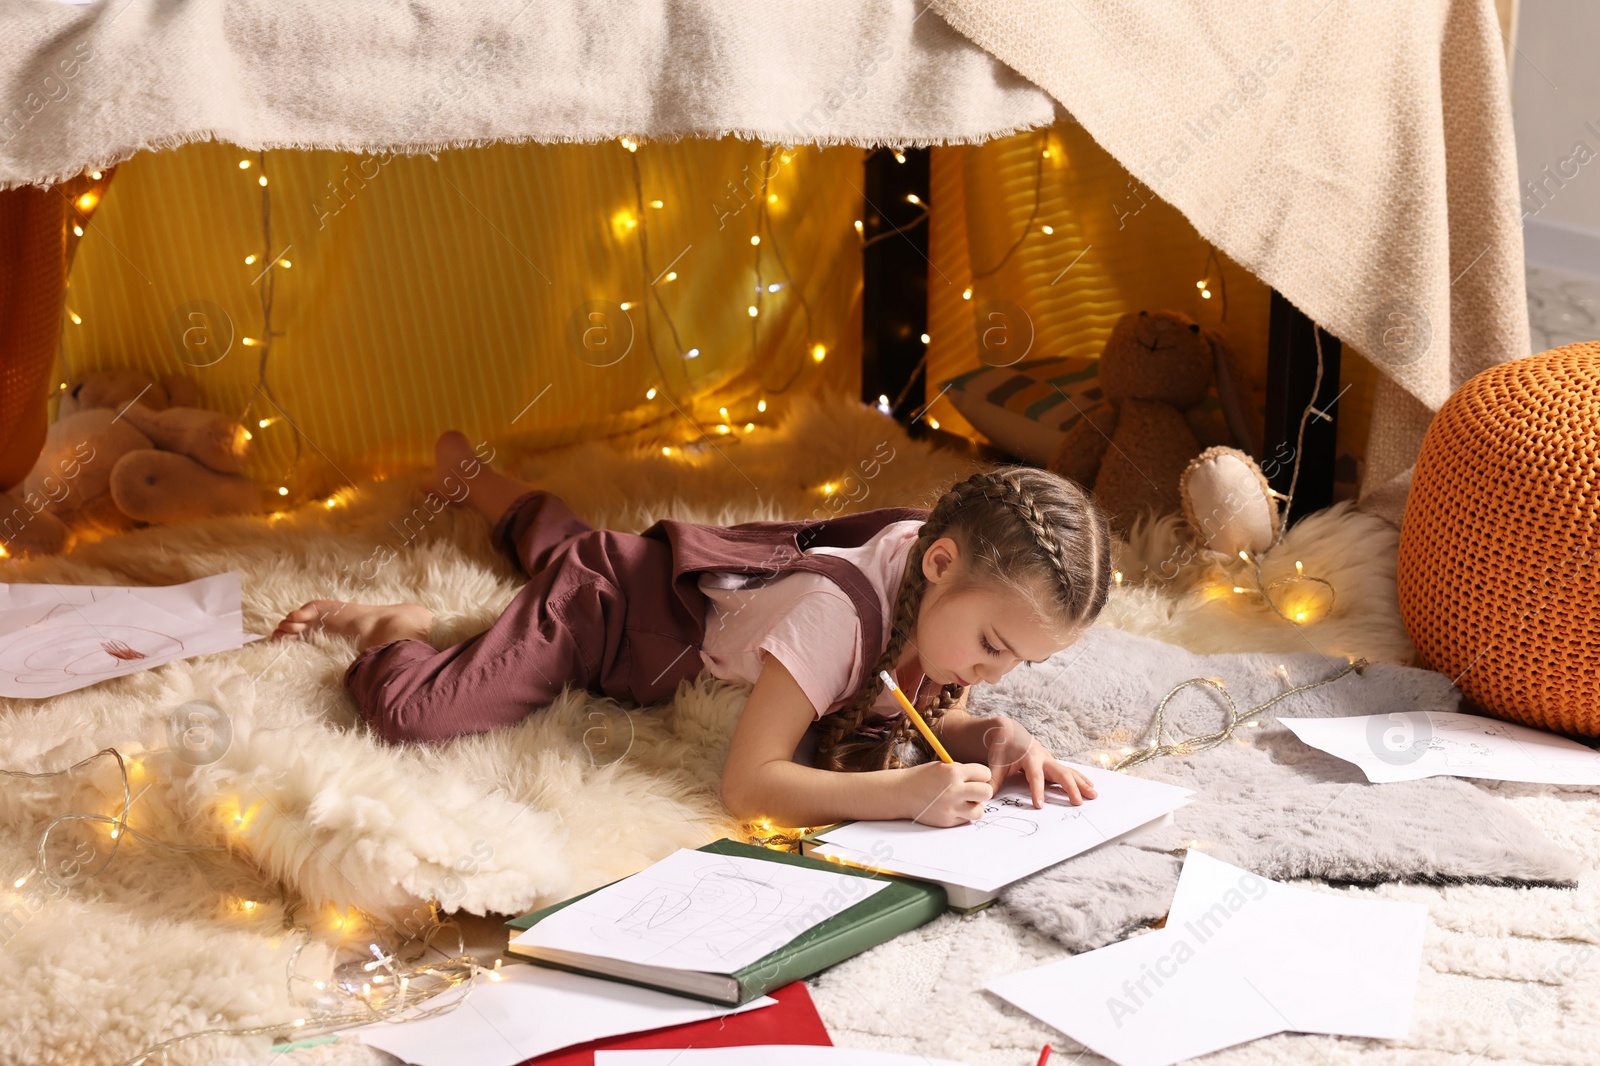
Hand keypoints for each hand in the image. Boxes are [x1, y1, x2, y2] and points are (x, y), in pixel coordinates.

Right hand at [900, 761, 992, 826]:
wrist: (902, 793)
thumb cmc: (923, 778)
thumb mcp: (942, 767)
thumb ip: (962, 772)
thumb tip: (983, 780)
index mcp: (954, 772)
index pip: (985, 773)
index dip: (980, 775)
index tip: (974, 777)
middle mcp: (954, 790)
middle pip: (987, 792)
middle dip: (982, 790)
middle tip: (972, 790)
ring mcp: (951, 807)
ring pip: (980, 810)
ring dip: (975, 806)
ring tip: (964, 802)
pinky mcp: (948, 821)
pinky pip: (966, 819)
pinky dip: (963, 814)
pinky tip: (953, 808)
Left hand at [980, 717, 1097, 807]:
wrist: (1009, 732)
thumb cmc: (1003, 748)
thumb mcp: (996, 763)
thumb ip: (992, 779)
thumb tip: (986, 794)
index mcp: (1029, 757)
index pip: (1035, 777)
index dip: (1037, 791)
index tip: (1039, 805)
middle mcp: (1044, 758)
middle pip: (1060, 773)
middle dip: (1070, 788)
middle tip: (1078, 803)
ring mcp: (1051, 760)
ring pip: (1069, 772)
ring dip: (1082, 784)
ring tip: (1094, 795)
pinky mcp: (1053, 764)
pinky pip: (1069, 771)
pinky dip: (1080, 779)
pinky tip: (1090, 787)